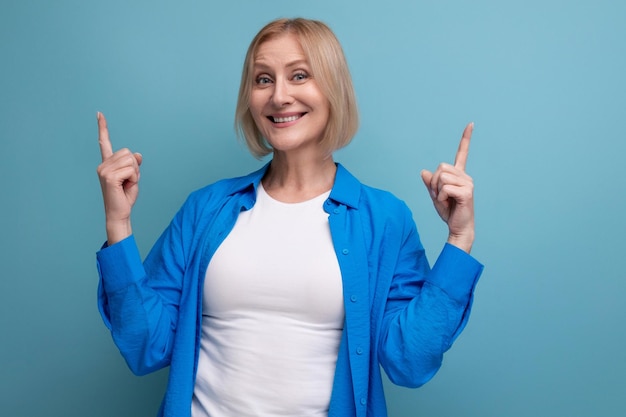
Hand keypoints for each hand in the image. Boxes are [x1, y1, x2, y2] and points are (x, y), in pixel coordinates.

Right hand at [96, 112, 142, 243]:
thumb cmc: (125, 197)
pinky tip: (125, 187)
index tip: (99, 114)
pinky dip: (134, 179)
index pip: (105, 142)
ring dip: (135, 174)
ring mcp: (104, 170)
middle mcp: (103, 165)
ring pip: (132, 161)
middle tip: (128, 181)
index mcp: (107, 164)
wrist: (119, 213)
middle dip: (135, 167)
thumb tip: (138, 154)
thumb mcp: (133, 177)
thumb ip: (134, 164)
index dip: (103, 127)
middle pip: (129, 153)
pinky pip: (132, 170)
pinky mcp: (109, 177)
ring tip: (126, 185)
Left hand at [420, 122, 474, 252]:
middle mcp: (465, 176)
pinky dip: (441, 197)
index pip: (462, 153)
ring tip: (445, 200)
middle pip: (440, 167)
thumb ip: (430, 184)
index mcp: (459, 175)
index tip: (471, 124)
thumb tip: (424, 172)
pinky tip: (449, 203)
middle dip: (434, 182)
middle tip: (440, 195)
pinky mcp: (467, 192)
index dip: (466, 139)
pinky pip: (445, 188)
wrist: (458, 228)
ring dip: (437, 191)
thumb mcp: (435, 196)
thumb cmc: (449, 212)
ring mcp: (468, 183)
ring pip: (441, 177)